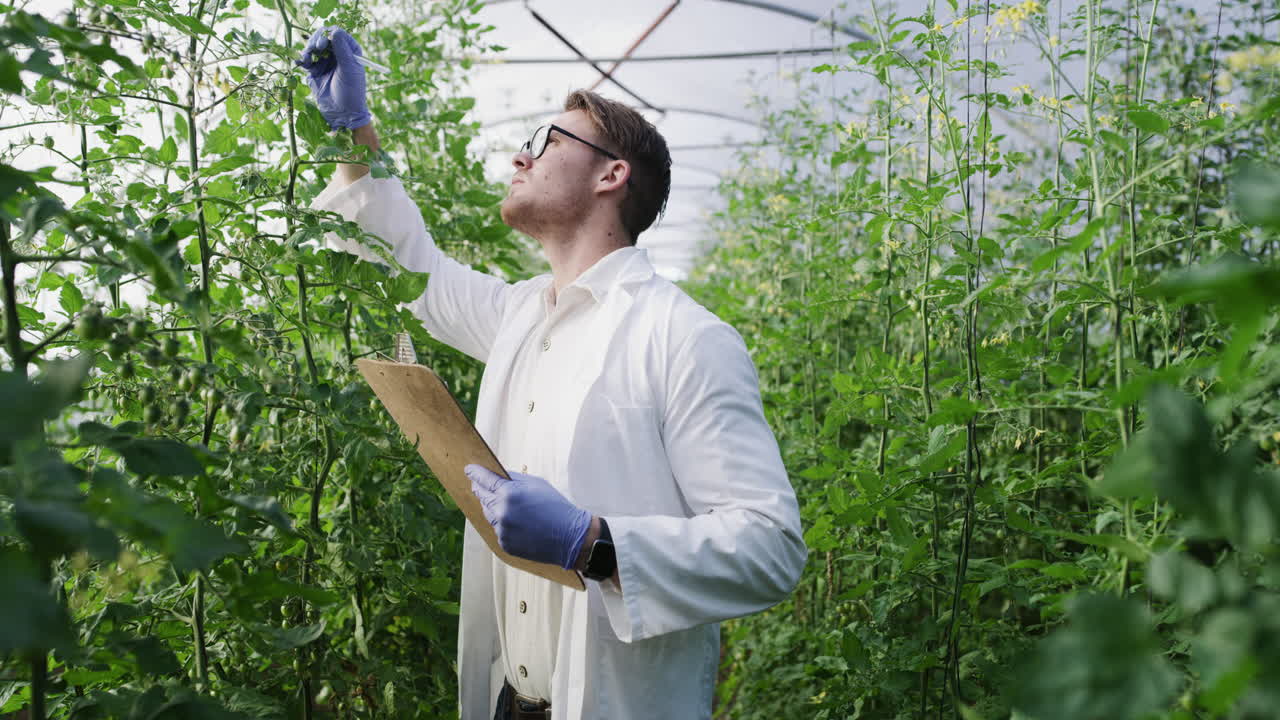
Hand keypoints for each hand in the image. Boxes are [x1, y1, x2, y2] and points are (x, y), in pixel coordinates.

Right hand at [296, 26, 370, 130]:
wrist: (343, 114)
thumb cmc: (351, 92)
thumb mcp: (349, 70)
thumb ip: (342, 50)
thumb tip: (335, 31)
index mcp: (350, 51)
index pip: (338, 34)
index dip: (329, 35)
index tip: (323, 44)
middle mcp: (337, 54)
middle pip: (322, 38)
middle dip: (316, 41)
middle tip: (314, 49)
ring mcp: (325, 62)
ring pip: (312, 47)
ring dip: (307, 50)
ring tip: (306, 60)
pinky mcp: (315, 71)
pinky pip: (306, 60)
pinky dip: (302, 59)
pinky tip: (300, 63)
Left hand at [466, 464, 591, 569]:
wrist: (570, 537)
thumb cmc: (555, 506)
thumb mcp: (536, 484)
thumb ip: (513, 478)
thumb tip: (497, 475)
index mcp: (508, 494)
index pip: (484, 480)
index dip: (475, 473)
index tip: (469, 469)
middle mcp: (501, 512)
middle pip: (482, 497)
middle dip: (479, 489)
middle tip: (477, 484)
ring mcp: (502, 530)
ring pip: (488, 514)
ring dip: (491, 506)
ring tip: (500, 502)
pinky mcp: (505, 544)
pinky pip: (498, 529)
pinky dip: (502, 523)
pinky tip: (514, 520)